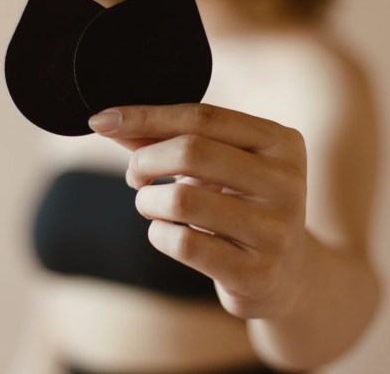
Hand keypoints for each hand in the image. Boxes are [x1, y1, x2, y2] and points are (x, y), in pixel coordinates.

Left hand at [88, 103, 308, 319]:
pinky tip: (165, 233)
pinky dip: (158, 235)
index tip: (102, 120)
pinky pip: (184, 244)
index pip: (203, 116)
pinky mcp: (257, 272)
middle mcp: (286, 181)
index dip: (146, 115)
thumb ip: (167, 139)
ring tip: (150, 205)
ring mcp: (276, 229)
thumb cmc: (239, 205)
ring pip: (182, 200)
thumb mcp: (217, 165)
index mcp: (281, 141)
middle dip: (145, 161)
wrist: (286, 274)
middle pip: (192, 151)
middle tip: (135, 175)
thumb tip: (108, 121)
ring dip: (147, 201)